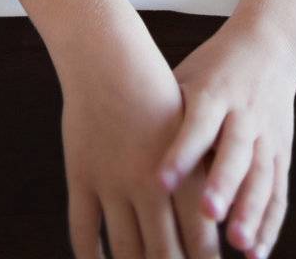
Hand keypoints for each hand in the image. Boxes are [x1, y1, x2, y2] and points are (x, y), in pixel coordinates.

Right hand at [59, 19, 220, 258]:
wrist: (110, 55)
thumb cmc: (158, 94)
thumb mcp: (189, 134)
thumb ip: (201, 178)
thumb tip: (214, 223)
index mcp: (185, 172)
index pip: (201, 241)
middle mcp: (150, 184)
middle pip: (164, 253)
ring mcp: (112, 182)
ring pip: (124, 249)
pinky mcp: (81, 176)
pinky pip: (83, 230)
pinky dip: (90, 256)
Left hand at [159, 18, 295, 258]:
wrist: (269, 47)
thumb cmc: (213, 68)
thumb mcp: (188, 77)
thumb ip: (165, 112)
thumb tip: (119, 150)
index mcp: (215, 92)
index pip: (197, 123)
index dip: (181, 153)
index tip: (160, 182)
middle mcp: (244, 113)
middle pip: (236, 151)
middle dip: (224, 183)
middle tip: (209, 213)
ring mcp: (268, 134)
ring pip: (262, 175)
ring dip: (251, 211)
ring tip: (238, 244)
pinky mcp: (283, 153)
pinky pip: (277, 192)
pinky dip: (269, 223)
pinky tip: (254, 253)